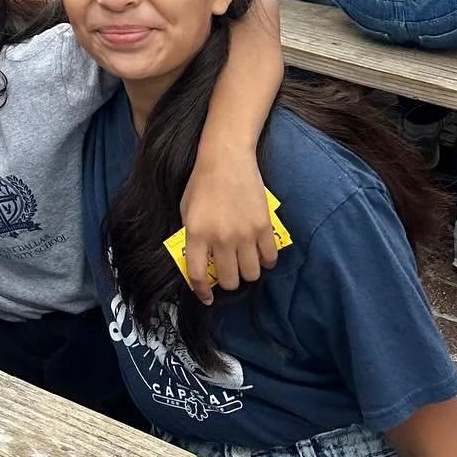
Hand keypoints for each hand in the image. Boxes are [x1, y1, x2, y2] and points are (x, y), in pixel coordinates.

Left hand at [178, 144, 277, 303]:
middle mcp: (221, 238)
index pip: (198, 275)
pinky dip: (265, 261)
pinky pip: (270, 259)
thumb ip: (191, 237)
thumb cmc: (202, 182)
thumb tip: (199, 261)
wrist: (226, 158)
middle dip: (228, 281)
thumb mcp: (186, 209)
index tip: (207, 297)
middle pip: (230, 280)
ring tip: (244, 262)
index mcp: (197, 233)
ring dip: (247, 272)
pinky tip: (260, 254)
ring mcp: (244, 234)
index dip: (202, 291)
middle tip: (228, 271)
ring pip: (251, 275)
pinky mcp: (263, 227)